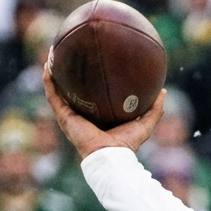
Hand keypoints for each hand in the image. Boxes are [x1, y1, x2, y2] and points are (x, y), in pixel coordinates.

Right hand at [43, 60, 163, 159]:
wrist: (111, 155)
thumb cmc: (127, 144)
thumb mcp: (145, 123)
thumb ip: (154, 108)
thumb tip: (163, 90)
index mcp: (97, 115)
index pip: (92, 96)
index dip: (90, 81)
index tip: (91, 63)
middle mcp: (81, 114)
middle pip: (72, 91)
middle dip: (68, 74)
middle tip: (69, 54)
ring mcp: (70, 115)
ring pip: (58, 91)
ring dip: (53, 73)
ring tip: (52, 54)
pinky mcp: (64, 117)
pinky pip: (53, 96)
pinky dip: (48, 81)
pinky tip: (48, 66)